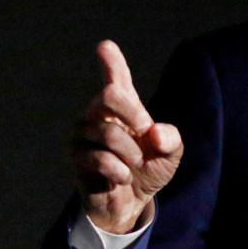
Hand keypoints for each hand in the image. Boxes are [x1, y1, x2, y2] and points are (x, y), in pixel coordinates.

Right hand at [70, 40, 182, 233]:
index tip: (105, 46)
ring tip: (133, 165)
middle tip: (146, 133)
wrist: (131, 202)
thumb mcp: (170, 154)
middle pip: (109, 95)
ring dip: (130, 154)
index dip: (112, 62)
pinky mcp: (76, 157)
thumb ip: (171, 139)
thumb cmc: (149, 169)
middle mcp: (98, 114)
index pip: (116, 78)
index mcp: (123, 107)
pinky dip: (120, 172)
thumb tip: (155, 134)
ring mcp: (83, 134)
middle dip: (134, 114)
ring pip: (108, 133)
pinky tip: (121, 178)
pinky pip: (100, 159)